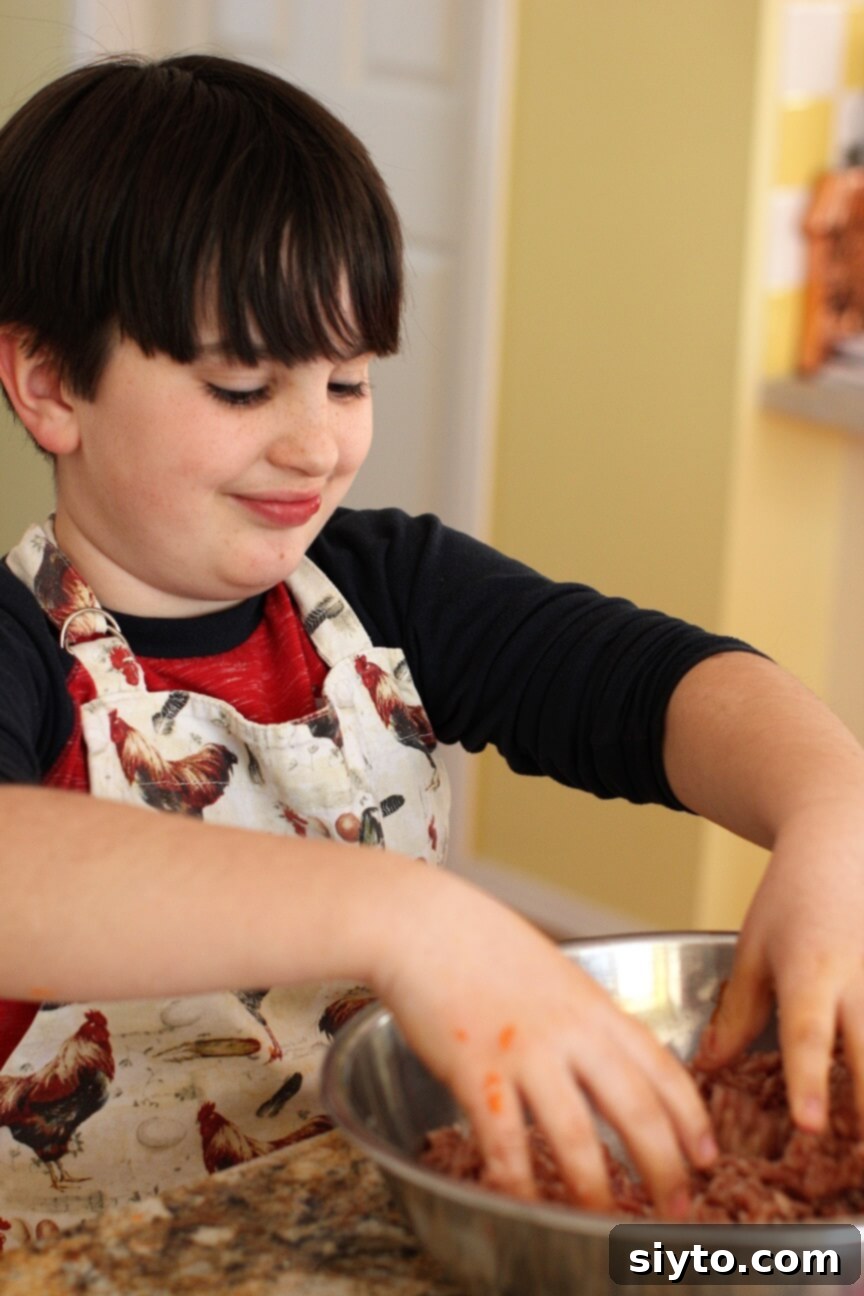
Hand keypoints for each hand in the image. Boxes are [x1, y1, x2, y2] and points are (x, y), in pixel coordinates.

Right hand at [374, 871, 716, 1216]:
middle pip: (636, 1109)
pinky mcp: (476, 1071)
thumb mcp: (552, 970)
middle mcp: (570, 1031)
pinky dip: (519, 1184)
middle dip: (664, 1168)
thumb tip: (601, 1054)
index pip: (662, 1067)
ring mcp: (525, 1052)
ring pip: (577, 1137)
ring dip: (596, 1190)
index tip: (706, 1154)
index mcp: (593, 1005)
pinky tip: (526, 1205)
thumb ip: (580, 1015)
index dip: (691, 1118)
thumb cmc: (478, 939)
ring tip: (606, 1222)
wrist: (421, 923)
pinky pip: (505, 1144)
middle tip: (677, 1208)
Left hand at [695, 802, 863, 1133]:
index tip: (811, 1127)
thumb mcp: (753, 948)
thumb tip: (710, 1069)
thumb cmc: (793, 898)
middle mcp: (861, 982)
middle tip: (863, 1167)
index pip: (808, 1036)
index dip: (809, 1083)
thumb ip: (737, 1013)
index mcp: (809, 971)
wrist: (848, 843)